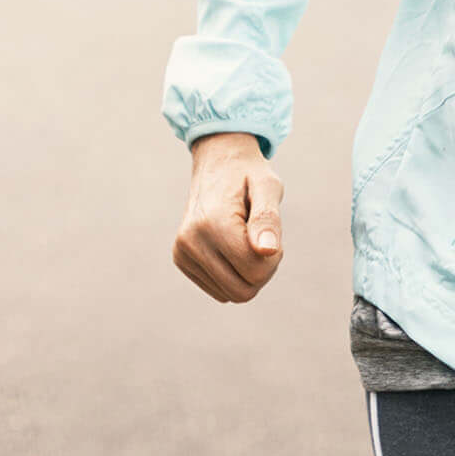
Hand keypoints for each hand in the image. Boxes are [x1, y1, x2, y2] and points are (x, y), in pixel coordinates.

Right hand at [172, 132, 284, 303]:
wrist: (217, 161)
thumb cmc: (249, 174)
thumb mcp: (267, 187)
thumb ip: (268, 219)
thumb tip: (268, 250)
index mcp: (212, 223)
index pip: (256, 272)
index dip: (273, 256)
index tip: (268, 229)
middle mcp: (190, 240)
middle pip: (243, 291)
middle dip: (261, 270)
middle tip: (259, 238)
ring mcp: (182, 252)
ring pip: (230, 295)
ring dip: (247, 273)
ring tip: (244, 239)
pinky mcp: (181, 259)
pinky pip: (219, 290)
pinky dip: (232, 275)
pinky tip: (230, 247)